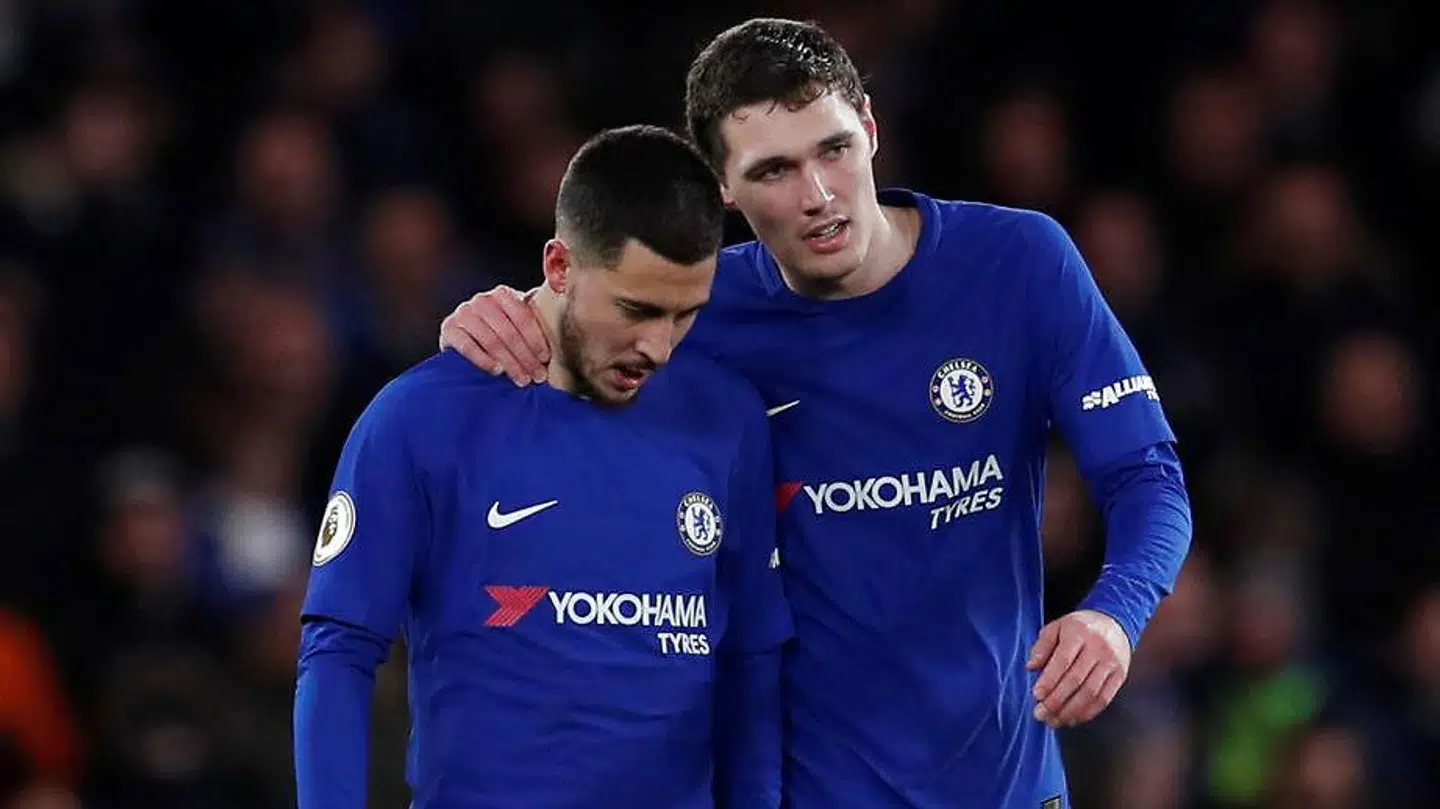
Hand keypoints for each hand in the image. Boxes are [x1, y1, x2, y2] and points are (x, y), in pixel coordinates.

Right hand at [438, 285, 550, 384]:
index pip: (523, 316)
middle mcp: (482, 300)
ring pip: (491, 341)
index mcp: (503, 294)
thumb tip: (564, 314)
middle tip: (537, 377)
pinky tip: (497, 372)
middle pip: (508, 332)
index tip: (545, 359)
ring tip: (522, 380)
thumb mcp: (516, 321)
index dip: (536, 339)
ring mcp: (463, 313)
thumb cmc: (501, 330)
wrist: (464, 335)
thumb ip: (535, 318)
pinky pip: (467, 346)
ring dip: (509, 363)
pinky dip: (484, 360)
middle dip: (525, 357)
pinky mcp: (449, 328)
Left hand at [1026, 609, 1130, 727]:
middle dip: (1056, 700)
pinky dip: (1087, 713)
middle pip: (1076, 680)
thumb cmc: (1078, 628)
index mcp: (1079, 632)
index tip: (1036, 695)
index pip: (1063, 660)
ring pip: (1091, 693)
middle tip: (1040, 713)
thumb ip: (1042, 646)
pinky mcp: (1120, 676)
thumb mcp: (1056, 627)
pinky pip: (1104, 699)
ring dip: (1070, 711)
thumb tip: (1031, 667)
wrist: (1114, 622)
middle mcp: (1098, 648)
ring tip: (1053, 720)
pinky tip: (1072, 719)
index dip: (1049, 680)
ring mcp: (1112, 663)